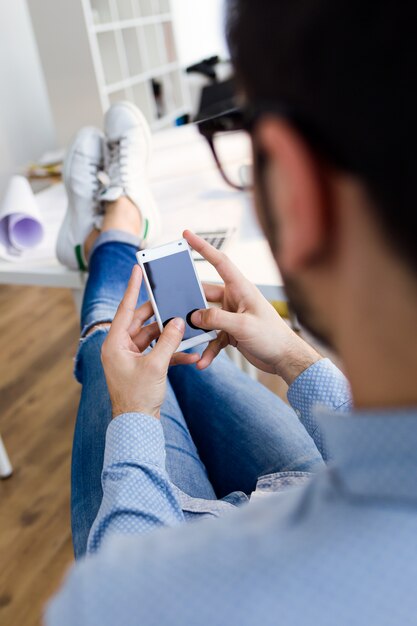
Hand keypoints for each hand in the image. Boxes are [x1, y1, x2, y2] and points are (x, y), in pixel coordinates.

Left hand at [101, 265, 198, 418]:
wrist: (137, 426)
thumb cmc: (138, 398)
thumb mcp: (156, 366)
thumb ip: (168, 341)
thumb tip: (177, 322)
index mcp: (114, 344)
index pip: (125, 310)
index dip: (132, 289)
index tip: (137, 270)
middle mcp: (120, 348)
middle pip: (141, 322)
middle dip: (160, 315)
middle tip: (174, 300)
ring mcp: (131, 357)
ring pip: (152, 337)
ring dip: (170, 335)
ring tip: (186, 327)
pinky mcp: (142, 367)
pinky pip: (158, 353)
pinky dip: (172, 352)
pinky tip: (190, 353)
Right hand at [184, 230, 320, 384]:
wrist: (285, 358)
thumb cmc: (272, 337)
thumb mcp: (243, 326)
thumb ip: (217, 319)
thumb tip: (194, 315)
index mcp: (241, 288)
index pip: (220, 262)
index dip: (203, 247)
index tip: (187, 235)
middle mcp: (235, 299)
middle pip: (205, 293)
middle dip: (190, 301)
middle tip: (173, 304)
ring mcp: (232, 315)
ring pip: (206, 318)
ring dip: (199, 331)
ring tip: (187, 340)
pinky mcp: (231, 332)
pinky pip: (213, 337)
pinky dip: (208, 349)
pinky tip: (203, 362)